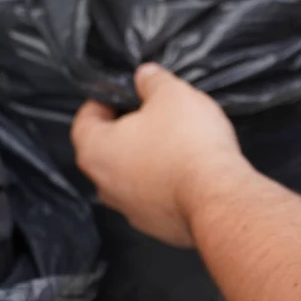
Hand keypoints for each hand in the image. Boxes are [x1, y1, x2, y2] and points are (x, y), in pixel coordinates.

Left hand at [71, 63, 254, 248]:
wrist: (216, 197)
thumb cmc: (186, 141)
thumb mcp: (172, 94)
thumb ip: (152, 80)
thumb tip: (144, 74)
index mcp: (95, 150)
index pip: (84, 120)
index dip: (102, 101)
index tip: (121, 92)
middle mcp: (103, 184)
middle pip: (106, 149)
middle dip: (127, 130)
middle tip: (153, 113)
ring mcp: (128, 210)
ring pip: (129, 176)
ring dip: (145, 159)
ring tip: (175, 141)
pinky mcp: (154, 226)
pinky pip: (153, 196)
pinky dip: (164, 182)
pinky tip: (188, 170)